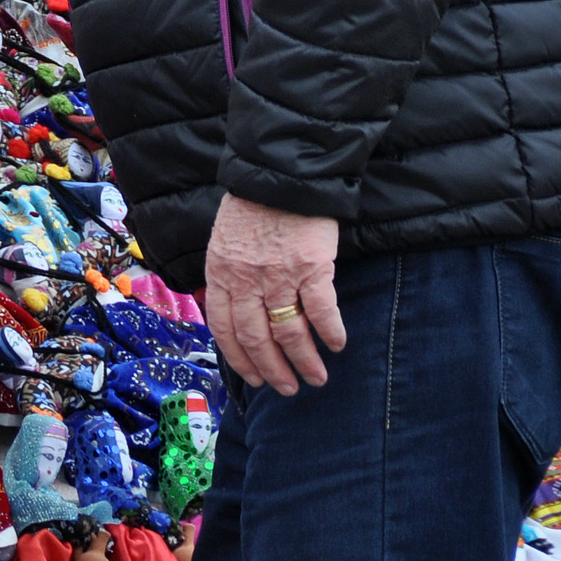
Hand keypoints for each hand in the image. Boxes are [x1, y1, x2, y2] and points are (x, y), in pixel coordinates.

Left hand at [201, 193, 345, 395]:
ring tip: (316, 378)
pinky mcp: (312, 266)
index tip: (256, 380)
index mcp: (222, 273)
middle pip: (257, 339)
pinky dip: (330, 332)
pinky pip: (322, 310)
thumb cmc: (254, 205)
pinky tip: (337, 345)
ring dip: (304, 361)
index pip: (226, 330)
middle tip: (288, 389)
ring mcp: (279, 275)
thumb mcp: (225, 240)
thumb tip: (236, 312)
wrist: (282, 172)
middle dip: (273, 370)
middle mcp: (246, 279)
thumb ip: (229, 275)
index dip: (241, 360)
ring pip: (289, 332)